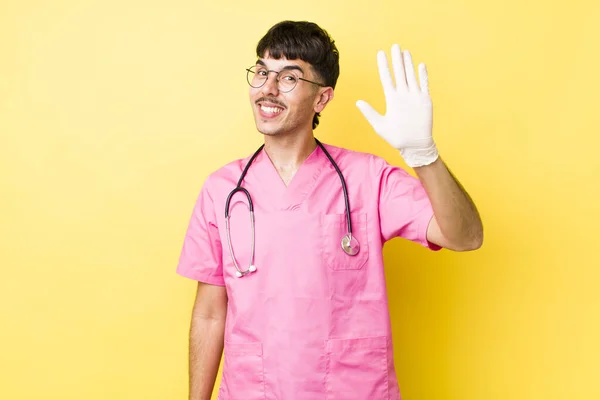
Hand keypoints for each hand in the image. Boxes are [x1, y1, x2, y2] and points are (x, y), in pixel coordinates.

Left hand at [356, 44, 438, 166]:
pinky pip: (424, 85)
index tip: (380, 53)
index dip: (384, 66)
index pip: (387, 78)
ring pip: (411, 76)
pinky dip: (422, 76)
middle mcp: (403, 95)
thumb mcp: (379, 125)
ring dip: (408, 64)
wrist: (414, 145)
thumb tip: (357, 102)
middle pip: (399, 73)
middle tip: (394, 46)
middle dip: (396, 60)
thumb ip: (369, 112)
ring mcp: (414, 97)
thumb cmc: (396, 137)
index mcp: (392, 99)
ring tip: (405, 52)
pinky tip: (420, 65)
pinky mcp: (425, 101)